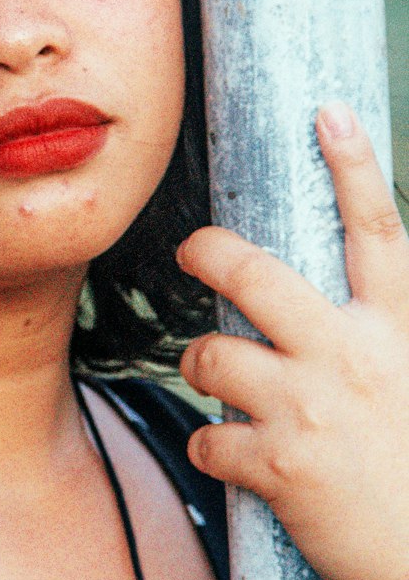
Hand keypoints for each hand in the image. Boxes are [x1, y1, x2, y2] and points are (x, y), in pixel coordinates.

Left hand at [176, 102, 408, 579]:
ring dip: (202, 366)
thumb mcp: (407, 382)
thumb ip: (370, 338)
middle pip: (257, 275)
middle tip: (192, 251)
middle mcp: (354, 357)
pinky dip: (209, 446)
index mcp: (396, 332)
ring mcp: (313, 409)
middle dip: (210, 252)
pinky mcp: (280, 466)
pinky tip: (229, 457)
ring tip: (219, 382)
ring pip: (213, 354)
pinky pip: (207, 437)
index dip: (353, 166)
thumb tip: (314, 309)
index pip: (378, 232)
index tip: (327, 113)